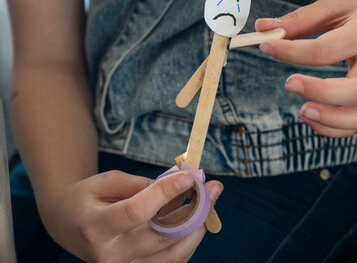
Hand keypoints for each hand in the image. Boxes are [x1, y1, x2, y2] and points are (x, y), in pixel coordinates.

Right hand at [37, 170, 222, 262]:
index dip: (165, 194)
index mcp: (94, 226)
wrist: (66, 225)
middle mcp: (108, 255)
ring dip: (198, 227)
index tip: (189, 177)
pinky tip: (198, 219)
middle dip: (194, 210)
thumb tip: (179, 186)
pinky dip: (189, 240)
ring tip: (210, 202)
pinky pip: (172, 261)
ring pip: (173, 254)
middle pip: (161, 237)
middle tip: (213, 188)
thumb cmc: (88, 198)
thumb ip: (141, 184)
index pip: (136, 212)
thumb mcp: (106, 181)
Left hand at [256, 0, 356, 137]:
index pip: (327, 50)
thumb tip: (262, 28)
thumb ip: (301, 18)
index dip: (290, 51)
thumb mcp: (337, 4)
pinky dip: (335, 128)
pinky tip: (311, 115)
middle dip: (319, 93)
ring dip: (331, 120)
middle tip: (289, 83)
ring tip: (302, 111)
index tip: (267, 46)